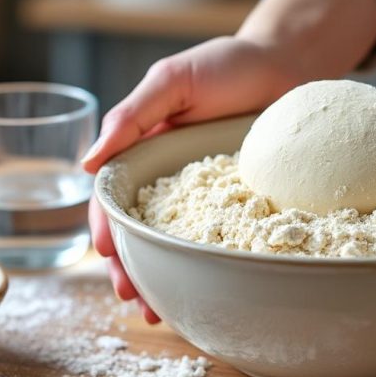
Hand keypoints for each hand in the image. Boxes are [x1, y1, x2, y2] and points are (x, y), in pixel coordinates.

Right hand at [82, 36, 299, 321]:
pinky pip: (222, 242)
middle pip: (139, 231)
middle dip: (129, 267)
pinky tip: (207, 294)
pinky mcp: (243, 206)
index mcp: (142, 152)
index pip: (114, 197)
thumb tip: (88, 164)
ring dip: (161, 278)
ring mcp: (206, 198)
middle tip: (133, 296)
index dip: (108, 226)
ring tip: (158, 312)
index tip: (109, 252)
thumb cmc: (224, 65)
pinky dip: (208, 270)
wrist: (286, 64)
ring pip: (174, 245)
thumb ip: (131, 116)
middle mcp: (168, 181)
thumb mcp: (170, 81)